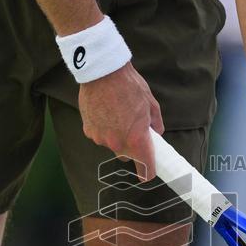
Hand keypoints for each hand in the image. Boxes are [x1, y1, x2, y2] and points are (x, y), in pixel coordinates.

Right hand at [78, 62, 163, 180]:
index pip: (145, 169)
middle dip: (132, 148)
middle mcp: (117, 143)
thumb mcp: (151, 104)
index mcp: (137, 139)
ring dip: (116, 137)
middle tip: (134, 129)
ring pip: (112, 145)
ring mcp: (101, 138)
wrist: (103, 72)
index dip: (148, 172)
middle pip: (127, 156)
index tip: (149, 172)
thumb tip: (156, 133)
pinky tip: (105, 113)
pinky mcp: (88, 131)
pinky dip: (103, 129)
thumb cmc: (130, 86)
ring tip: (117, 115)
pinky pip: (99, 136)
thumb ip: (156, 124)